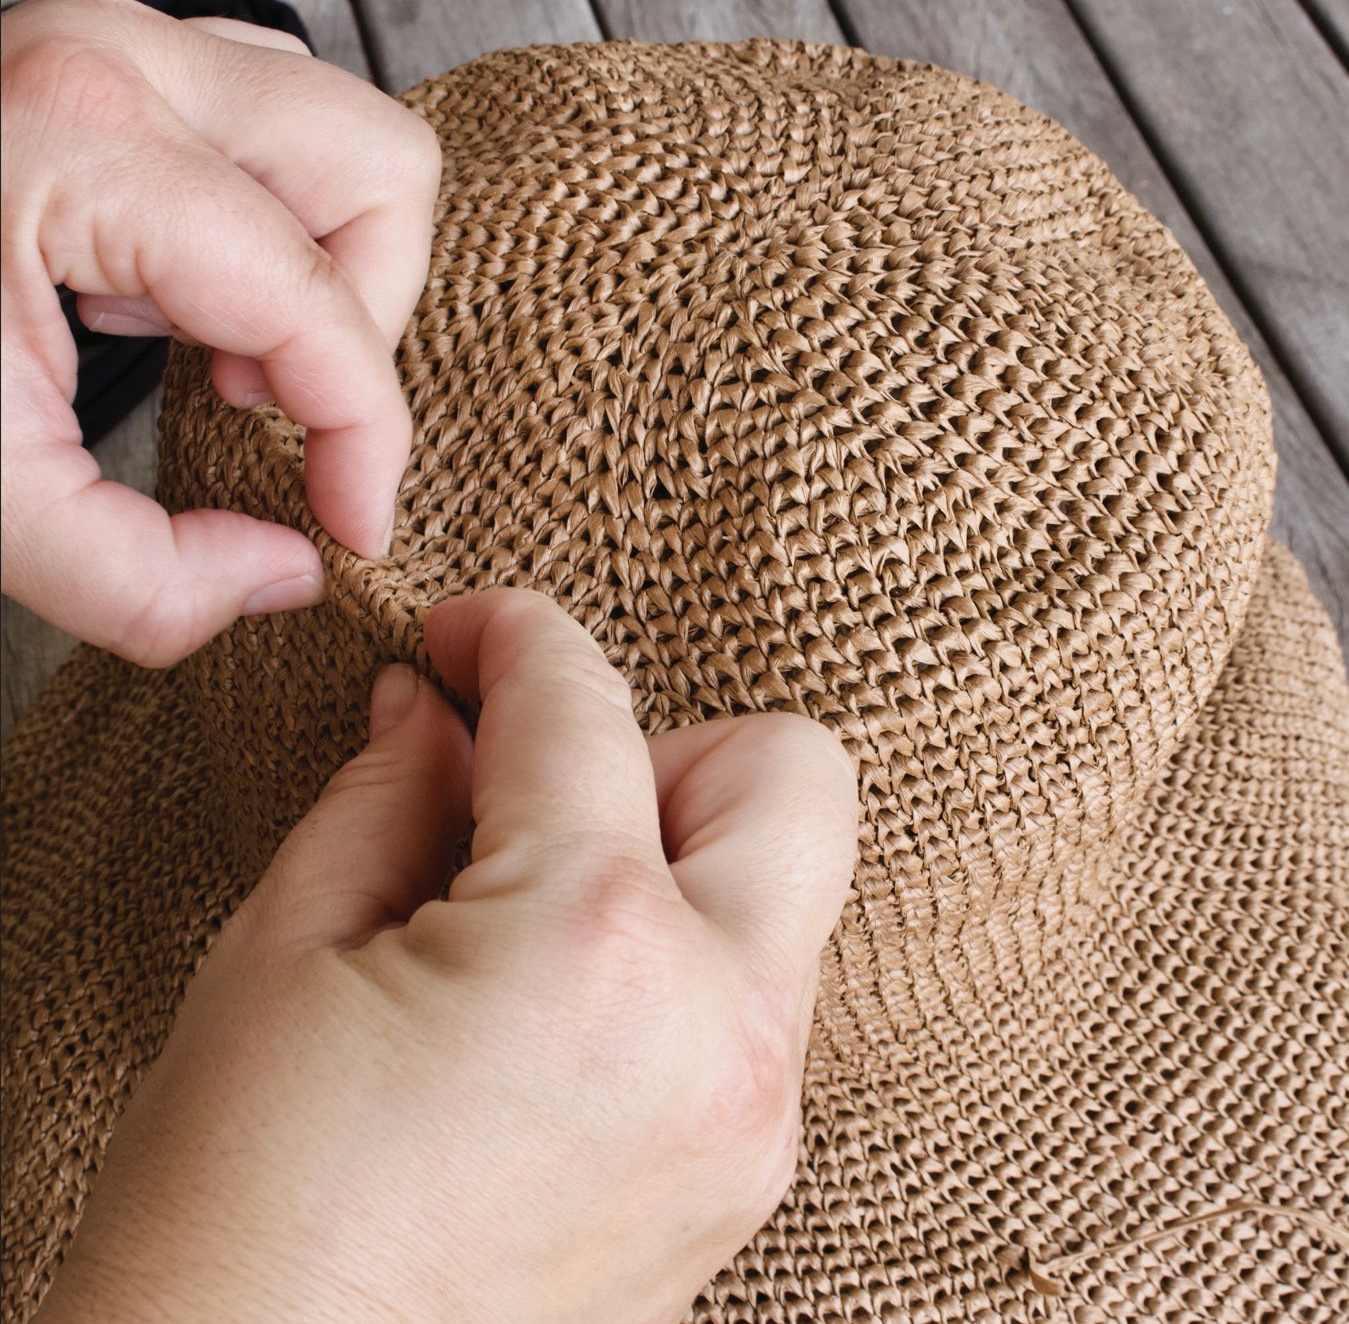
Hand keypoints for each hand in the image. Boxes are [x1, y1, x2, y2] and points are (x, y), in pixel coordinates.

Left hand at [1, 0, 440, 665]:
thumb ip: (142, 581)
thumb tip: (286, 571)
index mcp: (84, 144)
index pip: (317, 303)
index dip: (366, 441)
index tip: (350, 525)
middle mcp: (124, 64)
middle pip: (380, 174)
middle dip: (365, 322)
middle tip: (274, 406)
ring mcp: (126, 51)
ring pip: (348, 143)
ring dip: (329, 272)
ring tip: (230, 355)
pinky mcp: (123, 74)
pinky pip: (282, 138)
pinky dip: (279, 238)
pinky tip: (190, 306)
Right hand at [32, 589, 857, 1323]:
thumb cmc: (235, 1208)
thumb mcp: (283, 954)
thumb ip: (389, 796)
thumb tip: (434, 712)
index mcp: (592, 944)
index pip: (585, 707)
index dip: (514, 635)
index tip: (466, 636)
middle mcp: (719, 1027)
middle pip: (789, 774)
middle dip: (665, 744)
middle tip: (534, 794)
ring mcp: (752, 1118)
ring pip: (780, 890)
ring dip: (670, 855)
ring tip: (524, 911)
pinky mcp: (744, 1181)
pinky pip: (754, 997)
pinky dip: (674, 953)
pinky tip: (552, 1000)